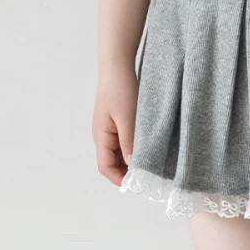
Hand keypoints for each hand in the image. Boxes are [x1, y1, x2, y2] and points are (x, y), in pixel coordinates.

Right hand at [92, 65, 137, 185]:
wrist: (117, 65)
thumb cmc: (120, 89)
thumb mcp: (127, 118)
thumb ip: (129, 142)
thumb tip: (133, 165)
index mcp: (101, 136)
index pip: (105, 167)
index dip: (119, 179)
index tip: (136, 184)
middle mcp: (103, 136)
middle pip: (111, 163)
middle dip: (126, 172)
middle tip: (147, 177)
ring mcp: (109, 130)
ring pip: (119, 154)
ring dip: (131, 161)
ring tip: (149, 164)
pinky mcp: (117, 123)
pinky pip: (123, 143)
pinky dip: (133, 149)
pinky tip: (147, 149)